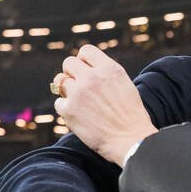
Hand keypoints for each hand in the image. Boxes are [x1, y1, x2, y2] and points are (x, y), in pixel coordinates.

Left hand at [52, 45, 157, 164]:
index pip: (86, 51)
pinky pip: (59, 102)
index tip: (85, 70)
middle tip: (78, 86)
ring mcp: (78, 93)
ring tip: (76, 100)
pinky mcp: (69, 110)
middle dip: (71, 73)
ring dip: (66, 89)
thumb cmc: (131, 117)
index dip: (83, 60)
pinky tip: (78, 116)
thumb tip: (88, 69)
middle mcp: (92, 77)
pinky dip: (66, 108)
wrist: (131, 140)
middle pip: (68, 63)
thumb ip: (106, 74)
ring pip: (59, 81)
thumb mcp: (125, 85)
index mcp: (109, 69)